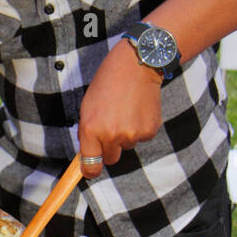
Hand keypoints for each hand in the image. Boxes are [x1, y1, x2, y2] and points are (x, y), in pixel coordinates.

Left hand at [78, 41, 162, 178]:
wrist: (136, 66)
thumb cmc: (107, 83)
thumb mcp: (87, 106)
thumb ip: (87, 132)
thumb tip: (89, 155)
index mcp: (92, 130)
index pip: (91, 165)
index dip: (90, 170)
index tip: (91, 170)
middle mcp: (112, 135)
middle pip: (110, 159)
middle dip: (109, 148)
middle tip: (111, 126)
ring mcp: (132, 135)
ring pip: (127, 146)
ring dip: (126, 134)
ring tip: (125, 110)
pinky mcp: (149, 131)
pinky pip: (141, 138)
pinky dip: (140, 128)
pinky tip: (137, 109)